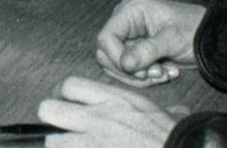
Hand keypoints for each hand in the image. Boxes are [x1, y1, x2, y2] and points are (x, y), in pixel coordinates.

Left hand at [38, 75, 179, 146]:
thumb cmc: (176, 138)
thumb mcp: (168, 117)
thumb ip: (165, 111)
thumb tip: (177, 111)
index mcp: (116, 100)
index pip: (70, 85)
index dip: (65, 97)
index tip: (69, 108)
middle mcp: (98, 118)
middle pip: (48, 108)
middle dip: (51, 122)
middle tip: (62, 132)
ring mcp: (92, 142)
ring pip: (52, 140)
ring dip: (59, 145)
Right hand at [94, 0, 202, 86]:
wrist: (211, 38)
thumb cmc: (196, 30)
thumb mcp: (174, 39)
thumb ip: (148, 50)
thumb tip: (125, 64)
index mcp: (131, 10)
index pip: (106, 38)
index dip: (117, 58)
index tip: (139, 71)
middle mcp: (126, 23)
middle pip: (107, 54)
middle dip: (131, 70)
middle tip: (157, 73)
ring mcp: (130, 38)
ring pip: (116, 66)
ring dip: (140, 77)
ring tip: (164, 73)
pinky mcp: (136, 52)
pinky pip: (129, 71)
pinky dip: (145, 78)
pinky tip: (166, 72)